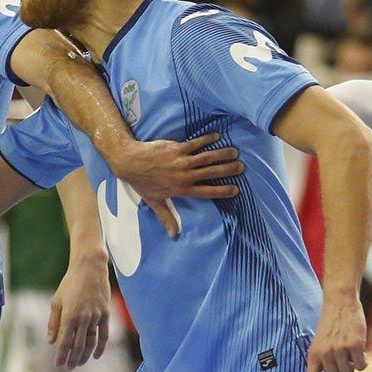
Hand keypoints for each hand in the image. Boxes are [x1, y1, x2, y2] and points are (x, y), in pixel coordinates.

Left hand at [48, 256, 110, 368]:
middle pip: (78, 345)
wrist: (89, 269)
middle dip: (72, 358)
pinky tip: (96, 356)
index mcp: (68, 315)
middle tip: (69, 367)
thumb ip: (53, 323)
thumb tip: (51, 341)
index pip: (64, 341)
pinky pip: (104, 335)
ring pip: (91, 342)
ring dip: (85, 355)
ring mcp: (96, 317)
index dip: (61, 355)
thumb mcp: (56, 301)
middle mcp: (83, 318)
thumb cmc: (69, 285)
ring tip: (79, 363)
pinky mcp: (106, 314)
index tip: (58, 364)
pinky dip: (100, 347)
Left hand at [109, 133, 243, 237]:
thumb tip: (173, 235)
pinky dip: (206, 139)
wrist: (129, 162)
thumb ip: (166, 217)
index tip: (236, 189)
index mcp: (181, 189)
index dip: (222, 191)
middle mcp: (184, 176)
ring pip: (206, 157)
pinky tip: (216, 136)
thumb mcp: (154, 201)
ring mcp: (181, 161)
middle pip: (211, 173)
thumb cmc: (142, 182)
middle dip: (228, 170)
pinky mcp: (176, 148)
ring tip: (235, 152)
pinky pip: (195, 143)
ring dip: (222, 154)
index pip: (207, 192)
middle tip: (241, 167)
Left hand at [304, 296, 366, 371]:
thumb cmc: (330, 325)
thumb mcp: (320, 342)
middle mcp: (324, 354)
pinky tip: (357, 347)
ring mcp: (339, 350)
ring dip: (352, 366)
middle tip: (341, 358)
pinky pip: (362, 366)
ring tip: (347, 349)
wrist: (339, 303)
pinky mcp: (354, 346)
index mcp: (312, 355)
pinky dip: (363, 360)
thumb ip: (324, 361)